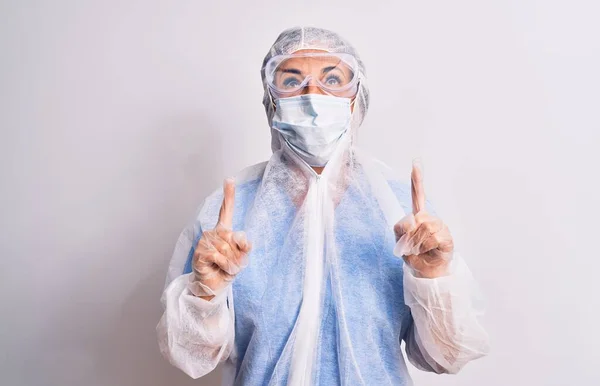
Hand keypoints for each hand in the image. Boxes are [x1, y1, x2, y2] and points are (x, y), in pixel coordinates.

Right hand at [191, 179, 251, 299]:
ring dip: (231, 262)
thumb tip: (244, 238)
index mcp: (223, 231)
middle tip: (231, 263)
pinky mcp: (200, 252)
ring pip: (227, 248)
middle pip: (233, 238)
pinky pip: (219, 256)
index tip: (229, 180)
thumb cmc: (225, 270)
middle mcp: (213, 233)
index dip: (228, 195)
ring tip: (224, 267)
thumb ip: (244, 247)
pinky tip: (218, 268)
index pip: (226, 211)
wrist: (213, 287)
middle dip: (237, 254)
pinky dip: (224, 265)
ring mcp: (204, 241)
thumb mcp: (241, 258)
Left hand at [394, 161, 453, 277]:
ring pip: (424, 228)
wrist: (425, 271)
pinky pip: (433, 237)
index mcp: (417, 216)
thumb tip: (415, 221)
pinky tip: (431, 249)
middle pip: (415, 218)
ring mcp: (439, 226)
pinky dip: (427, 246)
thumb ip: (401, 228)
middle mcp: (429, 218)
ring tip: (421, 249)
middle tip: (412, 246)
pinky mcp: (447, 236)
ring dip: (418, 242)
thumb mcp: (399, 241)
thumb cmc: (413, 254)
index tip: (416, 163)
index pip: (416, 195)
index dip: (417, 179)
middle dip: (409, 235)